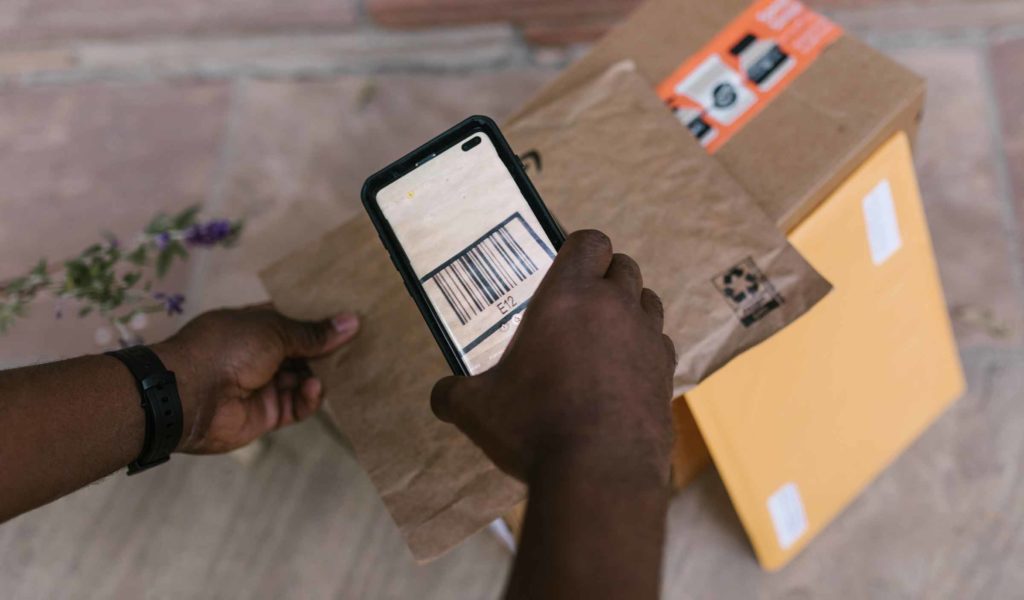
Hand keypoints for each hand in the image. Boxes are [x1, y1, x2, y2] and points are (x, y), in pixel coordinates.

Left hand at [151, 305, 358, 453]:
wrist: (188, 395)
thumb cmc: (227, 348)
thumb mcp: (274, 330)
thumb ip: (312, 332)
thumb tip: (351, 321)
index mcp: (253, 326)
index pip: (292, 320)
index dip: (318, 318)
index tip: (350, 317)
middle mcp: (259, 355)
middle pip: (302, 352)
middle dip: (327, 349)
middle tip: (361, 345)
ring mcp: (263, 385)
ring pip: (304, 380)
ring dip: (322, 374)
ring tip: (344, 368)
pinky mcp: (267, 415)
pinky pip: (297, 406)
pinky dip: (309, 398)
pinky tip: (315, 388)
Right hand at [431, 230, 676, 483]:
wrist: (600, 475)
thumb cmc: (534, 428)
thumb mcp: (476, 409)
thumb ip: (453, 393)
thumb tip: (441, 396)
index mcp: (569, 295)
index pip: (590, 241)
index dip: (579, 249)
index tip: (564, 269)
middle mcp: (615, 307)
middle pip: (624, 266)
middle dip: (604, 276)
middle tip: (579, 305)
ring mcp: (648, 340)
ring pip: (648, 301)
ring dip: (629, 308)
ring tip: (601, 337)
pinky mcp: (667, 374)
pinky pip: (660, 344)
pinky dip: (644, 349)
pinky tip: (621, 375)